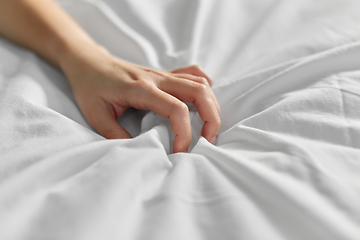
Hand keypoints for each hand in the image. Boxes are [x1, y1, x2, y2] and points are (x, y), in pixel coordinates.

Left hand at [59, 43, 220, 152]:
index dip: (184, 133)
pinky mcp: (164, 74)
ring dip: (211, 106)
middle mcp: (157, 78)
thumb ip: (115, 134)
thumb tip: (139, 152)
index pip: (176, 109)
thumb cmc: (90, 87)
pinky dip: (204, 88)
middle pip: (199, 91)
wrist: (89, 62)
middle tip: (208, 140)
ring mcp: (163, 74)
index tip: (178, 152)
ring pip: (200, 83)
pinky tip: (202, 102)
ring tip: (208, 127)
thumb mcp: (95, 115)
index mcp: (141, 89)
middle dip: (211, 118)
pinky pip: (192, 74)